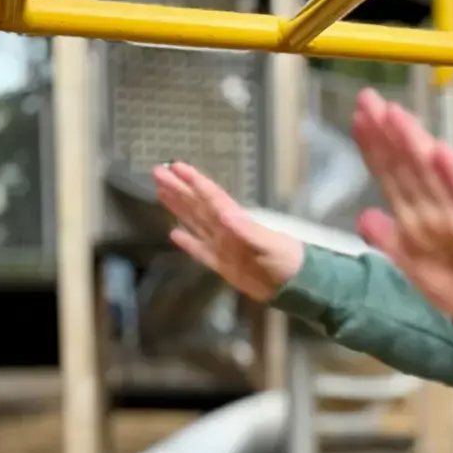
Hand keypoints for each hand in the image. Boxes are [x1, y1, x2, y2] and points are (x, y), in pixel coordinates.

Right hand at [154, 161, 303, 300]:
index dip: (194, 181)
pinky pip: (200, 251)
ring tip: (161, 192)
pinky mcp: (221, 264)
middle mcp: (226, 229)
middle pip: (197, 205)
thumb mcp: (269, 244)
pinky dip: (187, 243)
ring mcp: (223, 246)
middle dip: (178, 189)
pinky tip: (174, 234)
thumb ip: (246, 230)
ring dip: (179, 208)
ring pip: (195, 222)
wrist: (294, 286)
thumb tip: (223, 214)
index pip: (211, 196)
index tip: (176, 166)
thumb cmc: (287, 260)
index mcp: (237, 220)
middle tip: (157, 172)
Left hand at [349, 89, 452, 319]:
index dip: (373, 145)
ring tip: (395, 115)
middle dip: (386, 133)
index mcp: (417, 217)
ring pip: (431, 175)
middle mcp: (436, 209)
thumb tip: (364, 217)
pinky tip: (441, 154)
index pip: (390, 174)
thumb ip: (391, 240)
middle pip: (406, 166)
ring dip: (413, 144)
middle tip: (368, 99)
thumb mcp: (417, 266)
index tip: (357, 115)